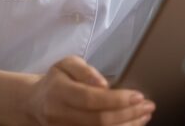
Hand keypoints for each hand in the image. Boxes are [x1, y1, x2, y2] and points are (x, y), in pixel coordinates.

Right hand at [24, 55, 155, 125]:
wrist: (36, 103)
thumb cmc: (56, 80)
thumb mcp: (66, 64)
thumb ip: (85, 71)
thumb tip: (104, 84)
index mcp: (59, 92)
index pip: (91, 99)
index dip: (116, 99)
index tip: (138, 96)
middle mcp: (61, 115)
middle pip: (99, 120)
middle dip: (128, 114)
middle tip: (148, 106)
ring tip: (144, 116)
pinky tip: (132, 125)